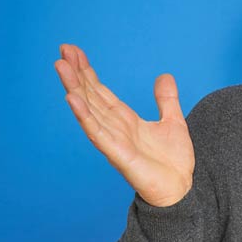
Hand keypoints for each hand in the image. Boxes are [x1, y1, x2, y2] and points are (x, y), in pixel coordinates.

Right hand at [55, 43, 194, 206]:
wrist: (181, 190)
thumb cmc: (173, 162)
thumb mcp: (173, 122)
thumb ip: (166, 100)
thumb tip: (164, 76)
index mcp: (125, 119)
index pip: (100, 91)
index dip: (87, 71)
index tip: (74, 51)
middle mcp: (114, 127)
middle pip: (90, 96)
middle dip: (76, 74)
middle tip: (62, 51)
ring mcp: (113, 140)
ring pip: (88, 109)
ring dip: (74, 88)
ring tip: (60, 66)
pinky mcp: (117, 154)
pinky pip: (96, 132)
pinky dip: (84, 115)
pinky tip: (71, 98)